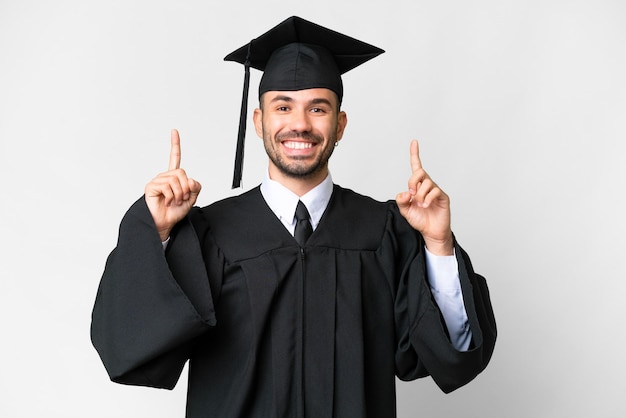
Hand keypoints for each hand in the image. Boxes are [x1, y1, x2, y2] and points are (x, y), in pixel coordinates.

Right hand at [144, 129, 201, 240]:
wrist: (165, 223)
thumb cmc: (175, 211)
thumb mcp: (192, 199)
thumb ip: (195, 187)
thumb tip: (190, 179)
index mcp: (174, 177)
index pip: (174, 158)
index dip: (175, 145)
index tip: (174, 132)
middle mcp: (165, 176)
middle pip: (181, 172)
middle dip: (186, 187)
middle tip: (183, 198)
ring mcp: (157, 181)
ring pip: (176, 179)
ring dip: (179, 194)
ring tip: (175, 202)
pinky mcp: (151, 186)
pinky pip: (167, 186)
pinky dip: (171, 197)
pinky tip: (167, 202)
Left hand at [395, 140, 452, 254]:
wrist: (431, 232)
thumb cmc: (420, 220)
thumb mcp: (405, 211)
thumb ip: (401, 201)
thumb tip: (404, 192)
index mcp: (417, 186)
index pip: (416, 167)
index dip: (414, 154)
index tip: (414, 142)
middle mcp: (426, 185)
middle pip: (419, 172)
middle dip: (412, 182)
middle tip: (412, 195)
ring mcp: (435, 190)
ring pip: (426, 182)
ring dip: (419, 195)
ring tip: (420, 204)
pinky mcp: (442, 197)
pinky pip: (434, 191)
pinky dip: (427, 199)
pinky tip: (426, 206)